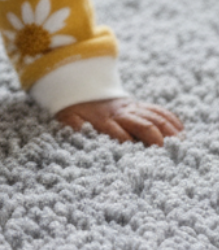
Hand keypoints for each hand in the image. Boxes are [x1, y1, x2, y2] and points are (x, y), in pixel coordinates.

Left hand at [55, 96, 182, 145]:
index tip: (142, 162)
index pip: (120, 136)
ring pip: (155, 117)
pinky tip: (181, 133)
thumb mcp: (69, 120)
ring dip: (169, 132)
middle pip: (143, 125)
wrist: (80, 87)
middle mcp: (121, 114)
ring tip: (180, 147)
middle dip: (156, 140)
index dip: (131, 147)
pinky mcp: (139, 105)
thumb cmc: (76, 110)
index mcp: (104, 121)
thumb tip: (79, 141)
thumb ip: (75, 129)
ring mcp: (132, 108)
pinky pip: (159, 110)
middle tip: (166, 156)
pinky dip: (171, 121)